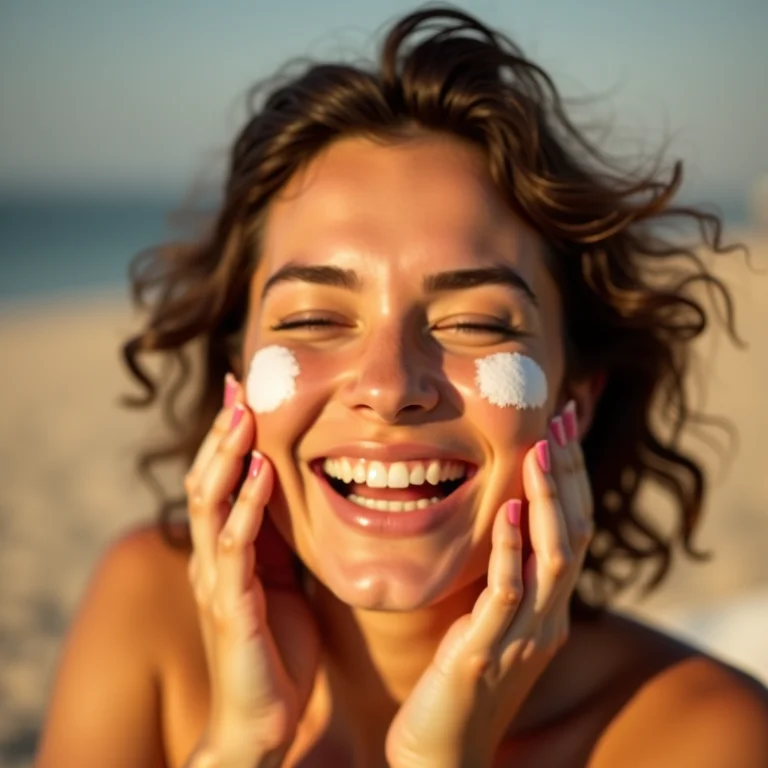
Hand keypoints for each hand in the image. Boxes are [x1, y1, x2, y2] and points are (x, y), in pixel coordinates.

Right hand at [184, 375, 319, 766]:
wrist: (259, 721)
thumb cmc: (275, 651)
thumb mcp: (281, 584)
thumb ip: (277, 544)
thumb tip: (297, 501)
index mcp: (226, 552)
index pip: (220, 481)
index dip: (229, 439)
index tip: (244, 394)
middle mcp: (211, 559)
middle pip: (206, 480)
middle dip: (222, 433)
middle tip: (238, 387)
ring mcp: (216, 581)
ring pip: (210, 503)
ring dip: (227, 456)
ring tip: (244, 414)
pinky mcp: (230, 605)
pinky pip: (235, 546)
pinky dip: (246, 505)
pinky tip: (262, 474)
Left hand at [386, 402, 592, 767]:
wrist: (440, 754)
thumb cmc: (458, 681)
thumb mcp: (489, 620)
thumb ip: (503, 578)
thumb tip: (500, 519)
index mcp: (548, 609)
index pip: (574, 530)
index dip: (572, 478)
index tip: (560, 430)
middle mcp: (547, 619)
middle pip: (576, 533)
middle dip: (568, 473)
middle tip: (558, 419)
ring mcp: (522, 637)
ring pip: (553, 556)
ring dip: (548, 498)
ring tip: (540, 448)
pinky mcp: (484, 653)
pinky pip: (506, 593)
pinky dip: (509, 546)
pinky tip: (504, 507)